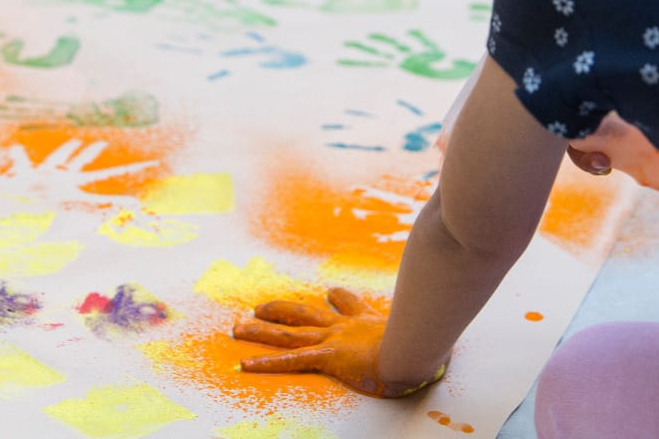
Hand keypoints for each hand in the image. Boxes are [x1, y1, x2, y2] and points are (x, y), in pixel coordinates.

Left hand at [232, 287, 445, 398]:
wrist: (420, 350)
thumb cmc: (421, 341)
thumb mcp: (415, 325)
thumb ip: (418, 319)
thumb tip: (421, 320)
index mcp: (363, 322)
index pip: (345, 306)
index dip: (336, 299)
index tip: (329, 293)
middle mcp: (343, 327)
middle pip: (303, 315)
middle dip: (278, 312)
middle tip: (257, 309)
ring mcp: (333, 340)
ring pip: (289, 334)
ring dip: (261, 332)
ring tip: (237, 329)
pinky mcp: (329, 356)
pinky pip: (292, 360)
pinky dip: (267, 363)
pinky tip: (246, 365)